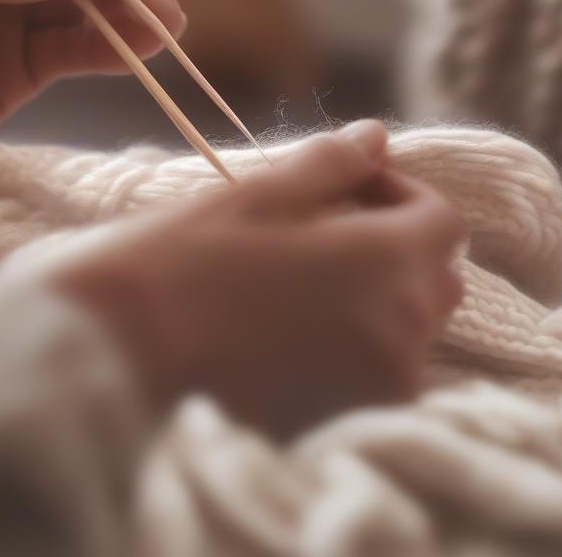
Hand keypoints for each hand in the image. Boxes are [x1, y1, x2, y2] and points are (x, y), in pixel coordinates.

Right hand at [52, 122, 464, 437]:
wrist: (118, 356)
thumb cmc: (186, 259)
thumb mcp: (260, 193)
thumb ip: (332, 163)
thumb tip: (377, 137)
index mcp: (388, 264)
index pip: (443, 220)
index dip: (400, 192)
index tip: (346, 187)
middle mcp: (402, 333)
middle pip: (436, 278)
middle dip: (397, 244)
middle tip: (324, 228)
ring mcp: (377, 388)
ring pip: (411, 328)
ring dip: (378, 295)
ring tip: (301, 278)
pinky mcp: (344, 423)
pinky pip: (379, 372)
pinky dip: (357, 342)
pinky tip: (291, 326)